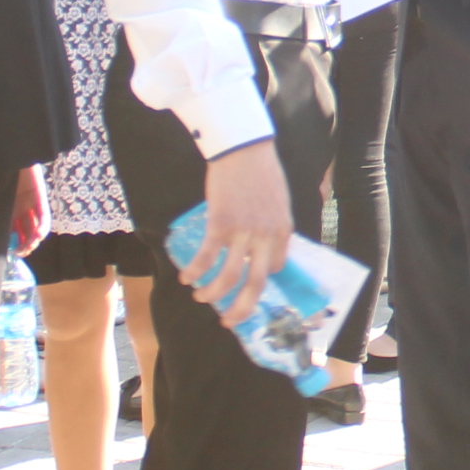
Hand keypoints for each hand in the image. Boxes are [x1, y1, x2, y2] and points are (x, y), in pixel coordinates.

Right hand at [11, 166, 49, 252]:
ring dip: (33, 240)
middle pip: (24, 233)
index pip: (10, 233)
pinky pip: (44, 216)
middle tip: (20, 252)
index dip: (11, 245)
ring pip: (35, 228)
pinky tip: (38, 235)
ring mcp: (29, 203)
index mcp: (4, 210)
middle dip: (24, 246)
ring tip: (29, 246)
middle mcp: (17, 208)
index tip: (8, 255)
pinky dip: (42, 228)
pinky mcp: (38, 196)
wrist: (5, 155)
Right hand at [185, 140, 297, 323]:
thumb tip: (263, 243)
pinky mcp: (220, 224)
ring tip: (201, 298)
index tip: (248, 287)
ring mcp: (243, 232)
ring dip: (212, 293)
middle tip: (229, 321)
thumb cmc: (261, 170)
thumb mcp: (278, 200)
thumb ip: (273, 224)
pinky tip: (186, 278)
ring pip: (228, 276)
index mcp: (283, 230)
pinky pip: (206, 257)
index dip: (261, 280)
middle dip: (241, 308)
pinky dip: (195, 271)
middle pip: (256, 283)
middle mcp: (266, 236)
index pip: (276, 267)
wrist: (243, 148)